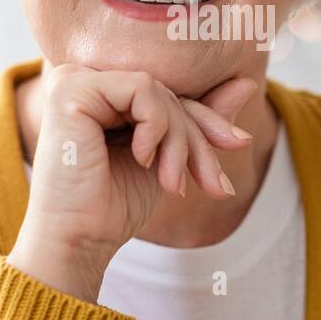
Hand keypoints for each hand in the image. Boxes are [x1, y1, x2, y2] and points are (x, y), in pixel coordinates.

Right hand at [6, 64, 257, 301]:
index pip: (168, 91)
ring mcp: (74, 80)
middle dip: (195, 138)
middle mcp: (83, 78)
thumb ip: (199, 118)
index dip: (206, 120)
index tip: (237, 144)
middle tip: (208, 182)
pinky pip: (142, 89)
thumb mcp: (169, 157)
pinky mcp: (72, 89)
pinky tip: (142, 159)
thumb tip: (248, 83)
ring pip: (158, 90)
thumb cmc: (114, 205)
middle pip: (166, 90)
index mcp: (100, 92)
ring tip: (171, 181)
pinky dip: (157, 127)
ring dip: (179, 139)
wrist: (79, 241)